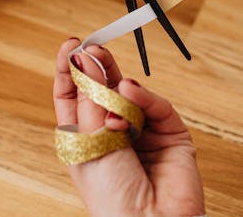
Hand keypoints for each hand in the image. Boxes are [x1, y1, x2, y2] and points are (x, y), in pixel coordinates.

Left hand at [54, 38, 204, 216]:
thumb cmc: (111, 197)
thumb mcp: (89, 141)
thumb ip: (91, 98)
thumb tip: (85, 59)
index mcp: (83, 138)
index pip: (73, 95)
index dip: (72, 69)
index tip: (71, 45)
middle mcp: (111, 133)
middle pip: (102, 88)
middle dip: (98, 67)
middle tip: (93, 48)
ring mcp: (142, 133)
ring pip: (130, 94)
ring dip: (120, 88)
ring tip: (115, 87)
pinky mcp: (170, 135)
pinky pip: (156, 106)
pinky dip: (144, 96)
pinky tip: (133, 93)